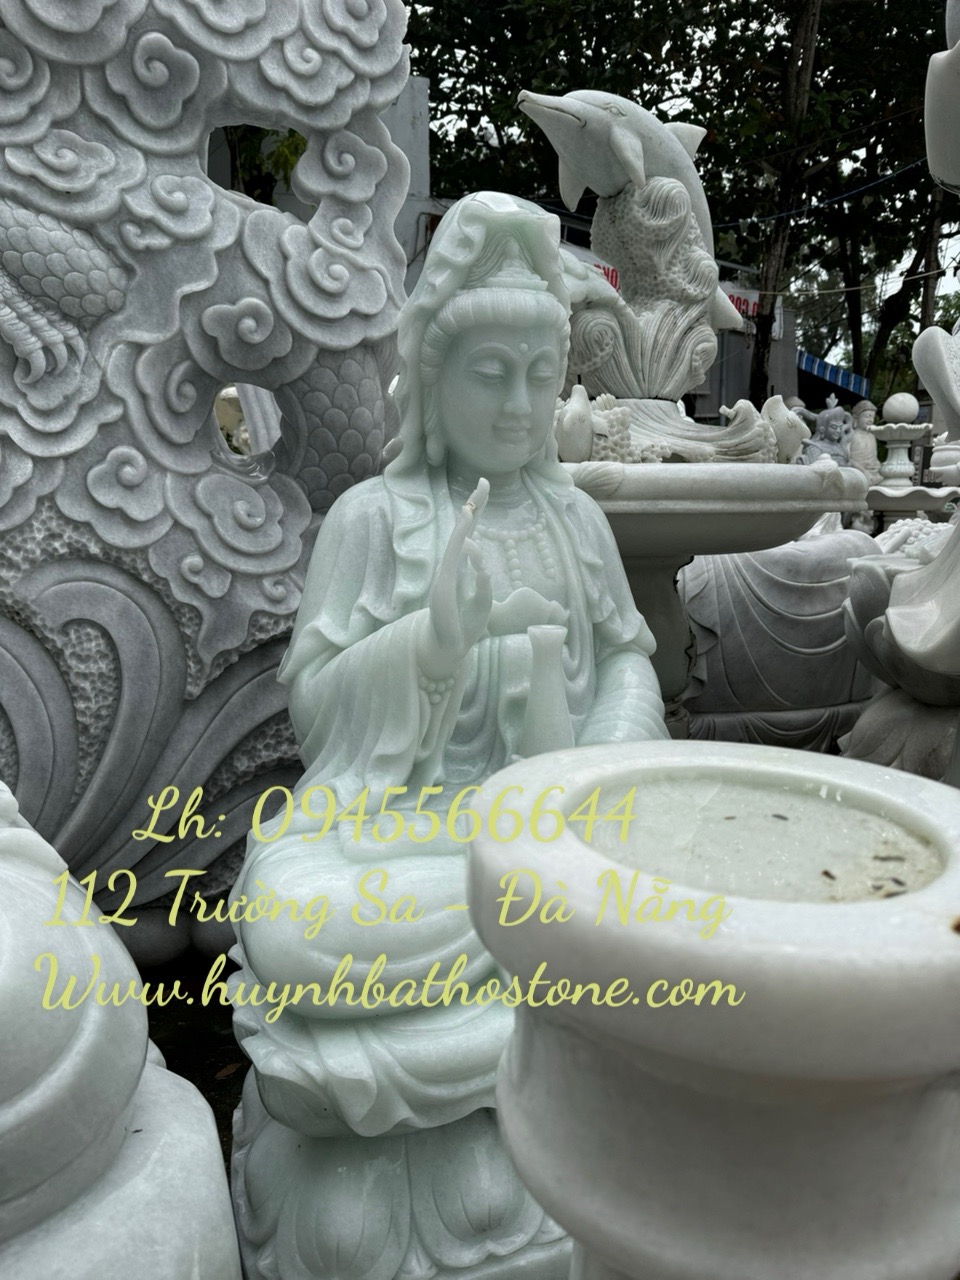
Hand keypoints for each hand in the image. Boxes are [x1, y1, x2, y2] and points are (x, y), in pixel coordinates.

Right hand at [423, 479, 492, 675]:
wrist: (448, 647)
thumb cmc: (465, 624)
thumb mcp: (481, 601)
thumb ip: (482, 583)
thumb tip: (481, 563)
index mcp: (462, 567)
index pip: (471, 533)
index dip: (477, 511)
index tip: (484, 488)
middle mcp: (453, 565)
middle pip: (464, 530)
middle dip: (474, 506)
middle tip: (484, 482)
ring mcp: (447, 574)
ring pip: (458, 541)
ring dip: (467, 522)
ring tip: (474, 503)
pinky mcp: (444, 585)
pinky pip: (454, 561)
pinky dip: (462, 546)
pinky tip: (469, 534)